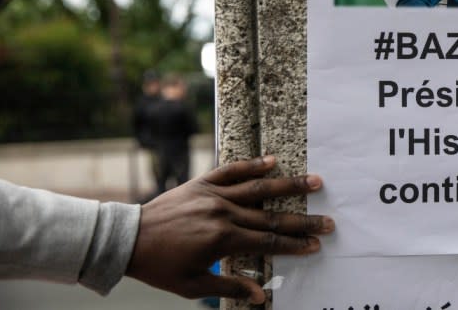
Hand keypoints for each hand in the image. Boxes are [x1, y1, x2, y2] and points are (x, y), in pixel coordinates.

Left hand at [125, 155, 332, 303]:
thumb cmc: (160, 267)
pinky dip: (253, 165)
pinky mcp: (202, 182)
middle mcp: (223, 212)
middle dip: (303, 220)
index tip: (316, 244)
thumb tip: (263, 296)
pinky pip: (232, 170)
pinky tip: (273, 160)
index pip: (269, 241)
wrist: (128, 239)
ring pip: (259, 189)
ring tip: (315, 181)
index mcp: (223, 239)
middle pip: (272, 216)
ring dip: (289, 185)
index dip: (295, 244)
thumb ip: (231, 287)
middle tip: (328, 221)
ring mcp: (213, 195)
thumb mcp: (193, 285)